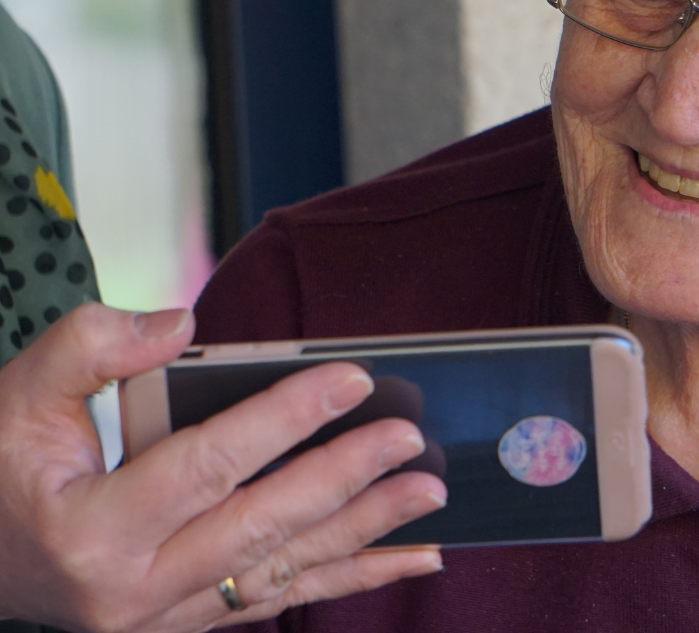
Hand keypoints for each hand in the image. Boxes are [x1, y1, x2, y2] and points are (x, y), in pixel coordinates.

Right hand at [0, 303, 446, 632]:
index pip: (211, 464)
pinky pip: (280, 599)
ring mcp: (165, 617)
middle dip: (345, 478)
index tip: (353, 378)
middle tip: (409, 437)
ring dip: (365, 532)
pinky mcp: (189, 621)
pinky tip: (408, 558)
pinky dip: (348, 577)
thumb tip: (183, 325)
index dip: (286, 417)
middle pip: (262, 525)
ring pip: (284, 570)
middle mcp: (133, 589)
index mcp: (94, 528)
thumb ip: (94, 345)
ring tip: (428, 494)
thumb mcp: (20, 392)